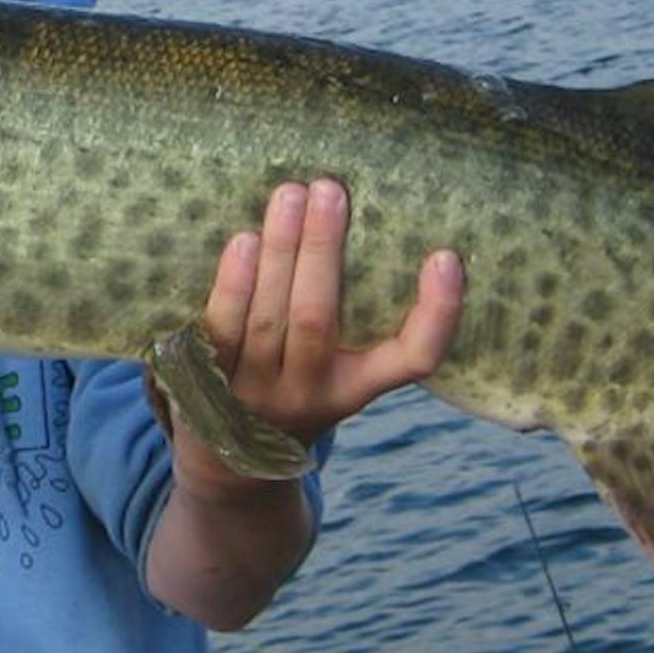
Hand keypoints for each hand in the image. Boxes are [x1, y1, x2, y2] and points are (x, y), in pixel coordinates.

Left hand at [187, 177, 461, 466]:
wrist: (229, 463)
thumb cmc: (292, 384)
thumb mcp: (332, 368)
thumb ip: (349, 314)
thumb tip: (348, 212)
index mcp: (355, 388)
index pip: (413, 360)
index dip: (437, 312)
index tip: (445, 256)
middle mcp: (309, 394)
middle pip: (318, 320)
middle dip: (322, 250)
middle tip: (330, 189)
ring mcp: (255, 392)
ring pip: (269, 320)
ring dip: (278, 253)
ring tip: (288, 197)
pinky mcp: (207, 384)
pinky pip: (220, 330)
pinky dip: (232, 284)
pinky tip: (242, 241)